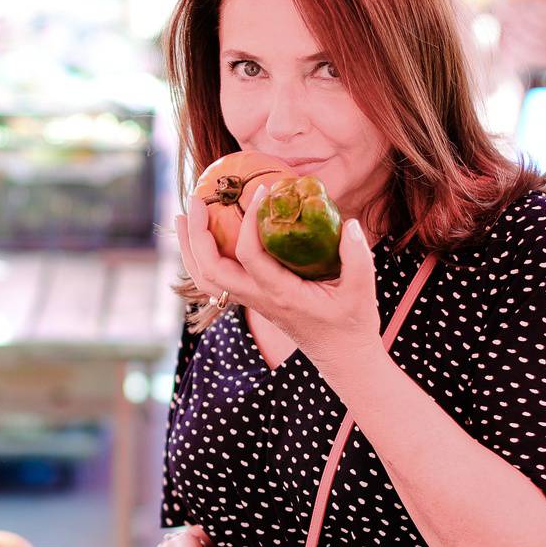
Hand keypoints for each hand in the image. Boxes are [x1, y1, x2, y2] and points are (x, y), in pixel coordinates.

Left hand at [176, 184, 381, 371]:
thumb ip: (357, 256)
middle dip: (198, 234)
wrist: (342, 356)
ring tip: (183, 215)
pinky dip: (201, 259)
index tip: (262, 190)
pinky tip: (202, 237)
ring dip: (190, 247)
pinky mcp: (253, 300)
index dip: (249, 221)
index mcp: (281, 294)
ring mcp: (252, 302)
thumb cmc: (353, 323)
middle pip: (211, 270)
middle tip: (198, 198)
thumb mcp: (362, 289)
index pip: (250, 256)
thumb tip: (349, 223)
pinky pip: (215, 282)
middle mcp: (259, 299)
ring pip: (205, 279)